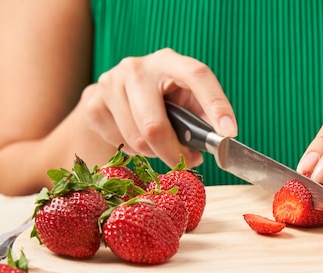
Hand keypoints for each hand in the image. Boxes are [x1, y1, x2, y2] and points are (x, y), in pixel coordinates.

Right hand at [80, 48, 237, 167]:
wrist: (114, 95)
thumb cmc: (161, 100)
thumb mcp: (184, 100)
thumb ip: (201, 115)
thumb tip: (220, 139)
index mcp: (169, 61)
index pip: (197, 76)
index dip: (216, 104)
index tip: (228, 133)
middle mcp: (137, 68)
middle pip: (154, 125)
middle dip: (175, 153)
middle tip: (188, 162)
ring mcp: (110, 83)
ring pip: (137, 140)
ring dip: (155, 154)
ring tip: (162, 148)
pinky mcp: (93, 103)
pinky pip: (118, 143)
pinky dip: (133, 152)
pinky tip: (137, 139)